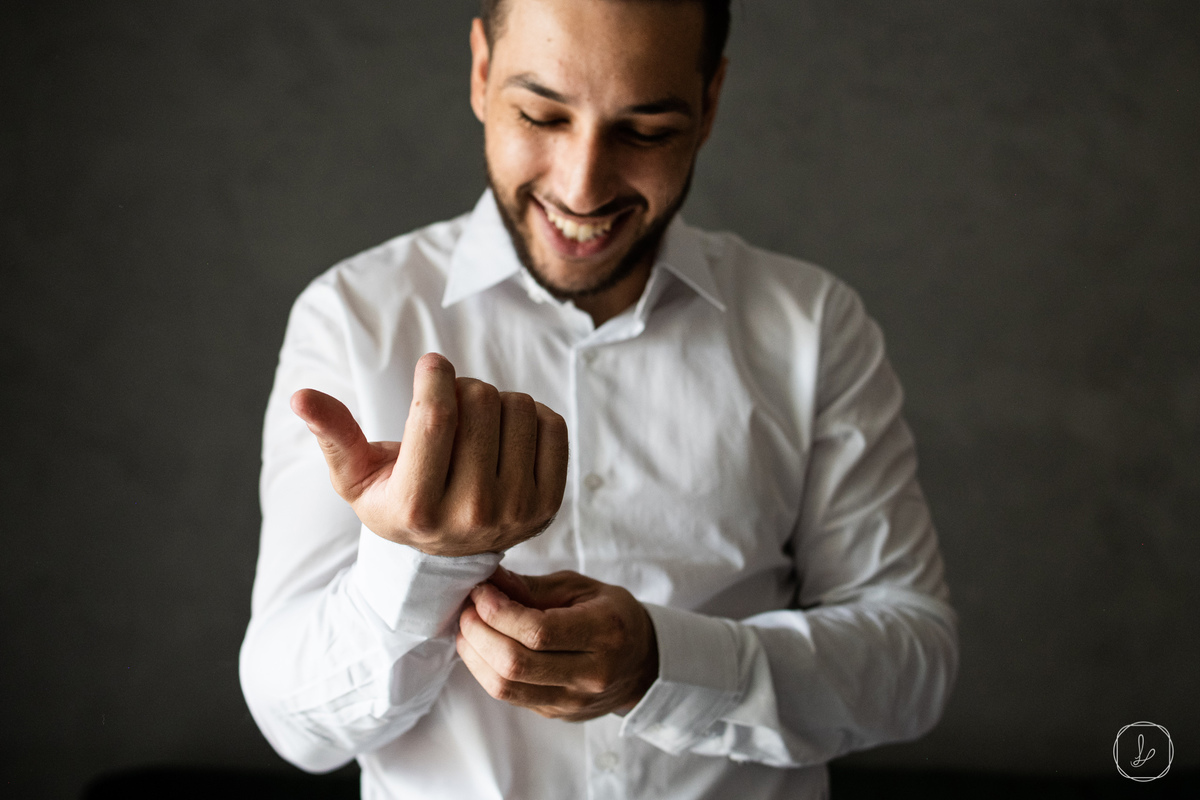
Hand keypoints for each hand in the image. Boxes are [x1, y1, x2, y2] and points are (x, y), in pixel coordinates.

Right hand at [290, 352, 568, 556]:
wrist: (449, 555)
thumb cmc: (397, 500)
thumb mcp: (356, 477)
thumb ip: (333, 434)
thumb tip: (300, 395)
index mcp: (418, 507)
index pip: (436, 416)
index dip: (434, 376)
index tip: (432, 363)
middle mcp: (472, 515)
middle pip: (480, 403)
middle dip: (462, 389)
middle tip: (451, 408)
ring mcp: (518, 512)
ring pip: (517, 407)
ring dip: (496, 402)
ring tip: (475, 426)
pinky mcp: (551, 503)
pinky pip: (552, 424)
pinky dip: (530, 417)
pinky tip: (505, 437)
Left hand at [456, 567, 658, 720]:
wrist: (642, 664)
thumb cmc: (611, 615)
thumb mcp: (582, 588)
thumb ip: (534, 587)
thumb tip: (488, 580)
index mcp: (604, 633)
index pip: (538, 631)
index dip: (498, 611)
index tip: (481, 591)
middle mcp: (591, 674)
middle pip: (516, 664)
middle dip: (479, 633)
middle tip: (467, 609)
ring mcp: (572, 700)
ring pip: (506, 688)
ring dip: (474, 655)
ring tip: (467, 628)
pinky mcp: (556, 713)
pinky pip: (510, 697)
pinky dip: (486, 670)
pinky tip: (482, 646)